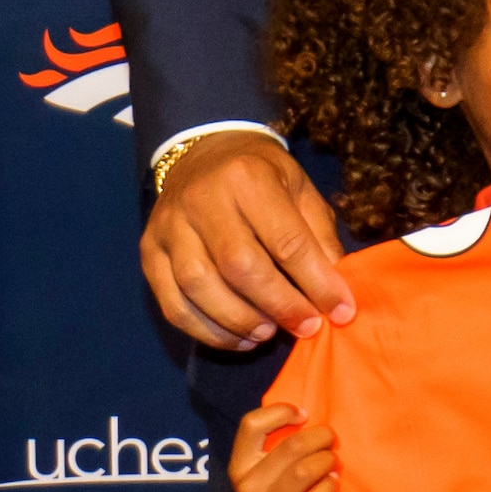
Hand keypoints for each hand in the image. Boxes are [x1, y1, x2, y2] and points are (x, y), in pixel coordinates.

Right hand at [141, 132, 352, 352]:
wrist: (204, 152)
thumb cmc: (262, 177)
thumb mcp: (301, 190)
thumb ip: (319, 238)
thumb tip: (337, 294)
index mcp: (248, 178)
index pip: (286, 241)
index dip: (317, 283)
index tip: (340, 311)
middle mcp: (202, 199)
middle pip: (240, 267)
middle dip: (279, 306)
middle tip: (306, 327)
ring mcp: (169, 226)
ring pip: (200, 288)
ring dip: (240, 322)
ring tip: (269, 333)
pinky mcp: (150, 251)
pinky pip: (173, 304)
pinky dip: (206, 330)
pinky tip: (238, 338)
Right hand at [228, 402, 336, 491]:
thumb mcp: (266, 476)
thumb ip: (274, 447)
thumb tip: (304, 412)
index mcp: (239, 467)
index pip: (251, 424)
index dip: (281, 412)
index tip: (304, 414)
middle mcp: (245, 488)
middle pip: (290, 446)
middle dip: (320, 438)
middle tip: (332, 441)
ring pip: (304, 472)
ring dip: (328, 462)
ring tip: (334, 462)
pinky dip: (329, 489)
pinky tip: (334, 485)